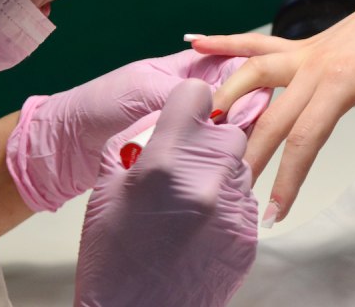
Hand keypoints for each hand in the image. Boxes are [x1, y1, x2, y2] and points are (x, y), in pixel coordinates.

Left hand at [6, 49, 271, 211]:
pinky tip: (234, 161)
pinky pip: (210, 151)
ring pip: (225, 127)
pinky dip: (222, 155)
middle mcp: (189, 96)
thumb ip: (184, 95)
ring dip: (238, 134)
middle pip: (234, 97)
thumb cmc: (98, 106)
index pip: (228, 64)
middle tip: (263, 120)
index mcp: (182, 70)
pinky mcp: (181, 153)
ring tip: (254, 143)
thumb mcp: (143, 90)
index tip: (267, 87)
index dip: (249, 74)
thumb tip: (227, 104)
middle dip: (249, 107)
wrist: (65, 146)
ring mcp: (186, 126)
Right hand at [75, 79, 260, 306]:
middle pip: (228, 130)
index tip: (184, 113)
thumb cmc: (113, 259)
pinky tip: (200, 223)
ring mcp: (232, 210)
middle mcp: (207, 181)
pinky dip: (226, 203)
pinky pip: (244, 199)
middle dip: (209, 138)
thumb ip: (136, 142)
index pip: (196, 96)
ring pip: (240, 164)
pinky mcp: (248, 236)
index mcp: (166, 163)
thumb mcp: (107, 188)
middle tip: (185, 160)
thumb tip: (162, 119)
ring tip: (189, 199)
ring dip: (219, 171)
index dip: (187, 103)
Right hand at [190, 0, 354, 222]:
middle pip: (271, 115)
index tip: (274, 213)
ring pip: (253, 73)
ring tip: (201, 125)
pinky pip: (257, 44)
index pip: (304, 139)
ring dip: (225, 98)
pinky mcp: (302, 45)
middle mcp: (314, 64)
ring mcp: (303, 51)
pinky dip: (225, 42)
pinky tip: (195, 42)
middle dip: (248, 156)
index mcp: (341, 81)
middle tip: (229, 189)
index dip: (288, 180)